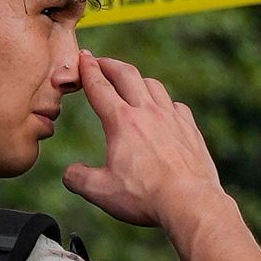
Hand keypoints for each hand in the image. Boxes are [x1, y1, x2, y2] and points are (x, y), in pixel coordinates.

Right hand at [57, 50, 228, 248]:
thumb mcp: (101, 191)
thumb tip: (70, 173)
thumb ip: (78, 179)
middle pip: (126, 75)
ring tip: (130, 83)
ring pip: (153, 85)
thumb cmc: (145, 197)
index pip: (99, 86)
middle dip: (109, 64)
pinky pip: (176, 106)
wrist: (191, 203)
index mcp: (122, 122)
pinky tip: (163, 111)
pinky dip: (165, 103)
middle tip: (99, 61)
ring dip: (137, 80)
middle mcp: (147, 112)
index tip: (82, 58)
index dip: (87, 69)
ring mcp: (172, 118)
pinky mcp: (190, 129)